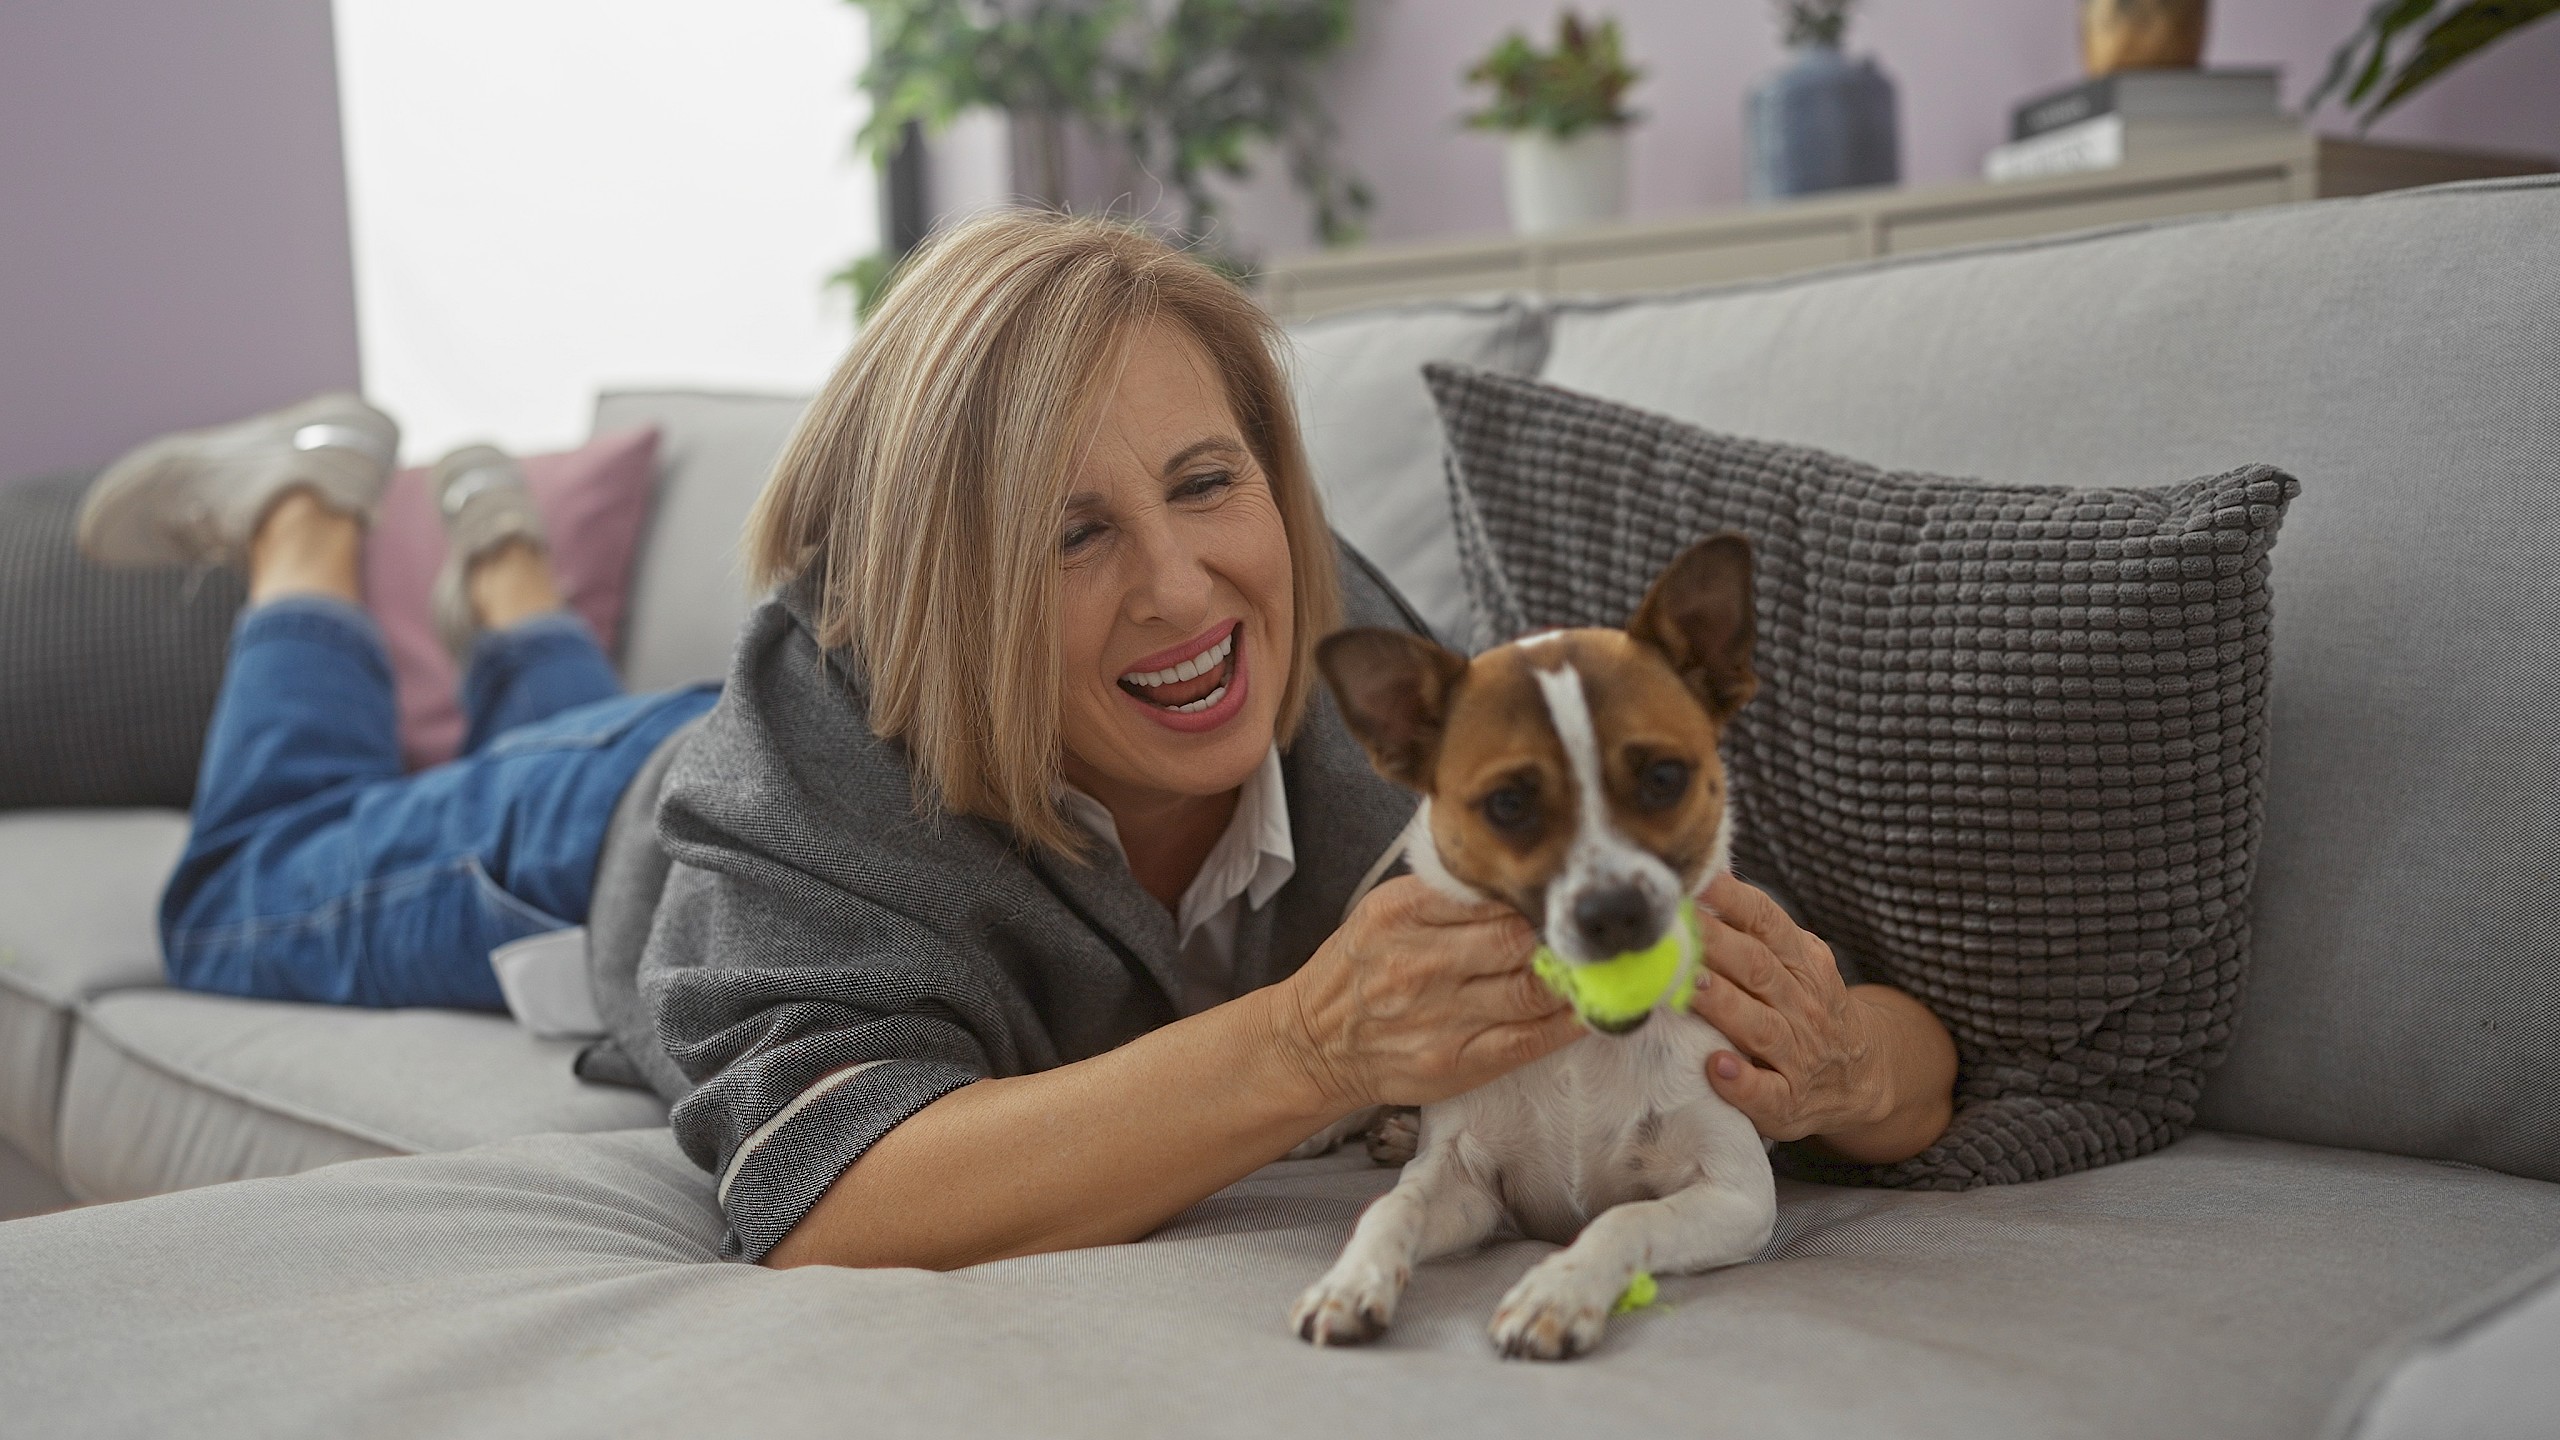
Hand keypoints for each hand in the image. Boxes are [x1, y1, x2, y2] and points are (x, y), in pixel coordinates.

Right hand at [1279, 876, 1580, 1111]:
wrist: (1316, 1042)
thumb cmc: (1361, 968)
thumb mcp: (1387, 911)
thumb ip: (1446, 893)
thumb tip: (1519, 874)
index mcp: (1404, 913)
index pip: (1490, 895)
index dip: (1537, 893)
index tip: (1568, 892)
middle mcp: (1421, 964)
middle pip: (1518, 940)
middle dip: (1562, 935)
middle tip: (1594, 930)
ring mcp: (1441, 1017)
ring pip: (1532, 991)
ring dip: (1576, 978)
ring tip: (1604, 965)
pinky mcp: (1458, 1062)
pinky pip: (1530, 1040)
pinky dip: (1569, 1023)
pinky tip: (1591, 1008)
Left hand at [1688, 875, 1892, 1142]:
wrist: (1863, 1076)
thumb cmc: (1808, 1009)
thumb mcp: (1799, 963)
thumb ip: (1759, 932)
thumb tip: (1704, 884)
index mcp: (1802, 963)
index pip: (1767, 923)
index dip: (1732, 900)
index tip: (1697, 882)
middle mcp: (1804, 1005)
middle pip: (1757, 969)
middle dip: (1715, 946)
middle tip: (1674, 930)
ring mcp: (1799, 1055)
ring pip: (1759, 1026)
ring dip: (1724, 1005)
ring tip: (1690, 989)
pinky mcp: (1788, 1102)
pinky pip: (1765, 1092)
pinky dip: (1741, 1082)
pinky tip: (1717, 1068)